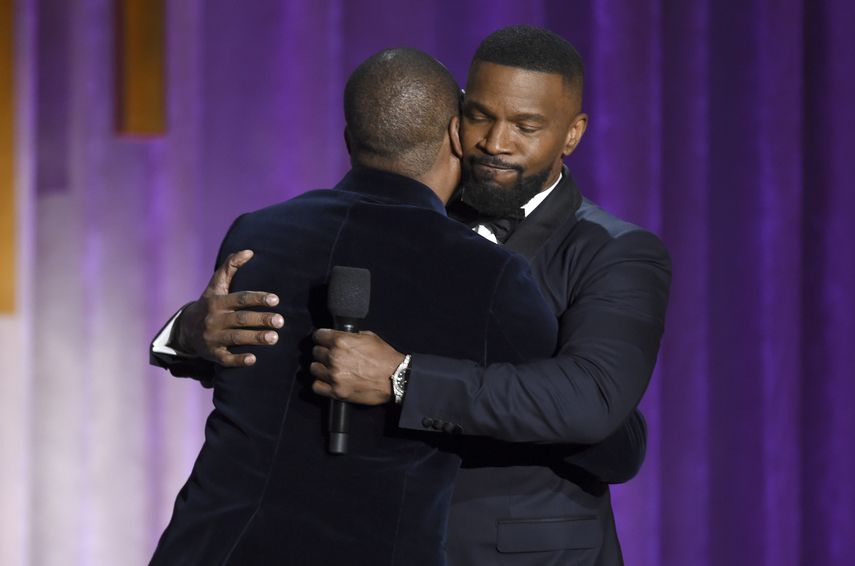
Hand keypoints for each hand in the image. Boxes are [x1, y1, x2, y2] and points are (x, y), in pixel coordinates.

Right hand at [174, 250, 283, 366]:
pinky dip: (238, 360)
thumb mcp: (216, 286)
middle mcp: (215, 319)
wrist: (185, 330)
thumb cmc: (209, 304)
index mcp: (218, 302)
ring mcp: (213, 338)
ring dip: (255, 338)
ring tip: (274, 338)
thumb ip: (231, 267)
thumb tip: (250, 251)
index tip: (275, 300)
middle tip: (280, 321)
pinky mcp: (212, 355)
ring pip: (235, 338)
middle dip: (261, 320)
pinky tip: (253, 359)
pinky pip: (225, 359)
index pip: (240, 298)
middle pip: (240, 319)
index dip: (257, 299)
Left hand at [310, 329, 403, 404]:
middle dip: (323, 352)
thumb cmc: (385, 357)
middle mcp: (335, 357)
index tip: (323, 340)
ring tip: (330, 369)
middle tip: (331, 356)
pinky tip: (328, 381)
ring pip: (314, 368)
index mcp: (341, 341)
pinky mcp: (337, 391)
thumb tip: (340, 335)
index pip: (318, 335)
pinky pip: (316, 386)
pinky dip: (321, 384)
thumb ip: (350, 336)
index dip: (321, 337)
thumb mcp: (369, 336)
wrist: (396, 378)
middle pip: (315, 352)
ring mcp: (334, 376)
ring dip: (321, 368)